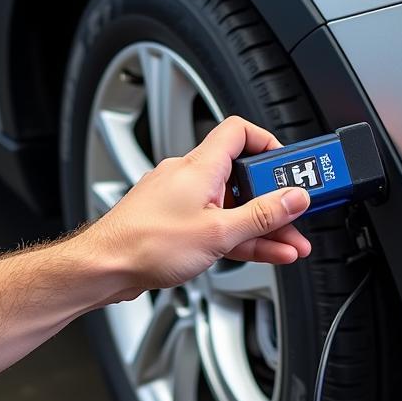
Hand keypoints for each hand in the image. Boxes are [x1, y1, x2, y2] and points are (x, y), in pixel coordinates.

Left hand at [82, 116, 311, 300]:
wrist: (104, 268)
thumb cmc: (144, 244)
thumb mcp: (217, 233)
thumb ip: (261, 216)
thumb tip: (294, 198)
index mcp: (200, 166)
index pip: (240, 132)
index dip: (269, 145)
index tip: (290, 167)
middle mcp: (188, 177)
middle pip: (242, 178)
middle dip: (273, 200)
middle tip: (297, 215)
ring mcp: (179, 203)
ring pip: (229, 208)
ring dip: (259, 227)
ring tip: (288, 244)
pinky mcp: (172, 226)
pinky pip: (213, 225)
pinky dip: (236, 237)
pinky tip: (259, 251)